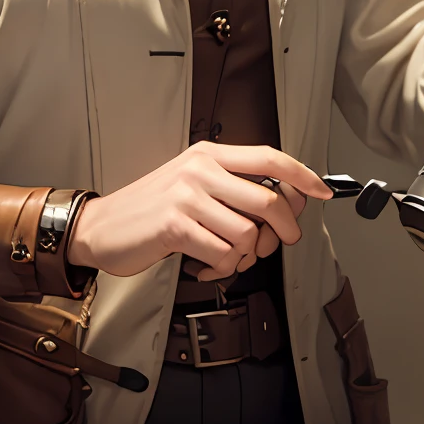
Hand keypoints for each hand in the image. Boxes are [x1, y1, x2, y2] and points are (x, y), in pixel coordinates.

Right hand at [65, 142, 332, 280]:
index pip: (270, 157)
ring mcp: (188, 196)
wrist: (101, 227)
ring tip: (224, 258)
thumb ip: (232, 188)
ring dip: (244, 257)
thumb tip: (283, 206)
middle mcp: (200, 169)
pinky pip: (223, 253)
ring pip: (248, 233)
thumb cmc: (151, 209)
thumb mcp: (191, 183)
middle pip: (269, 200)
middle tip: (275, 244)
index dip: (302, 176)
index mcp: (209, 154)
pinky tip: (205, 266)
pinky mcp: (176, 225)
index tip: (322, 193)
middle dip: (283, 231)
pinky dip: (221, 269)